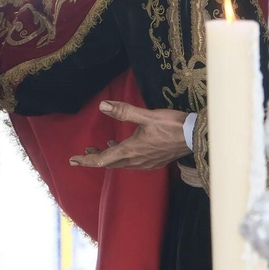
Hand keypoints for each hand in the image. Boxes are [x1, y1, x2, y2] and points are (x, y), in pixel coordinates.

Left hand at [68, 101, 188, 169]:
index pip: (103, 159)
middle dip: (96, 158)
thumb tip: (102, 106)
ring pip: (122, 163)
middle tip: (84, 152)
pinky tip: (124, 148)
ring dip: (110, 157)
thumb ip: (123, 111)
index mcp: (131, 151)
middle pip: (110, 163)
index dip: (86, 160)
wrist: (196, 137)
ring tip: (101, 149)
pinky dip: (123, 156)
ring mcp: (146, 163)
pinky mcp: (155, 162)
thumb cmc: (172, 125)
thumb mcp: (147, 115)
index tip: (72, 160)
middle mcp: (136, 161)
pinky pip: (133, 162)